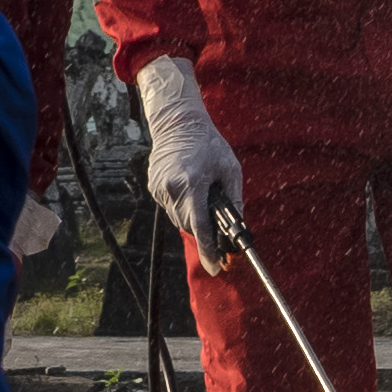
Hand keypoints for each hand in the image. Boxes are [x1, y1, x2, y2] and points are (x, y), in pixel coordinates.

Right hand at [133, 53, 242, 268]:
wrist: (178, 123)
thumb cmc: (209, 145)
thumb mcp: (231, 169)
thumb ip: (235, 199)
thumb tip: (238, 225)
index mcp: (194, 183)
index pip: (201, 227)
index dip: (209, 250)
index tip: (216, 267)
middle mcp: (173, 188)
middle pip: (190, 226)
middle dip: (203, 228)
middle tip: (214, 220)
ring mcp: (160, 188)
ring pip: (178, 219)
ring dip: (191, 216)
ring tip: (200, 195)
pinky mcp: (153, 187)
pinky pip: (170, 208)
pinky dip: (181, 206)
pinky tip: (188, 188)